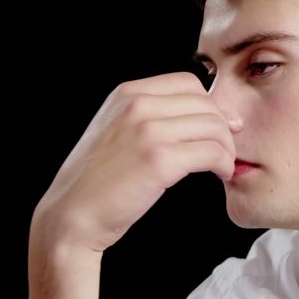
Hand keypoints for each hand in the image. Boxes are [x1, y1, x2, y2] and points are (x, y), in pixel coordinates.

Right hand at [29, 71, 236, 256]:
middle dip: (223, 127)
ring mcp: (147, 130)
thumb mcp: (115, 132)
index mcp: (126, 94)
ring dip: (227, 147)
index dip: (209, 105)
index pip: (187, 83)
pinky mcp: (159, 159)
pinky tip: (220, 175)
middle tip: (225, 151)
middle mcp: (137, 105)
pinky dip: (224, 164)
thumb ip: (147, 118)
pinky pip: (212, 152)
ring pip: (214, 126)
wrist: (71, 215)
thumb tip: (199, 115)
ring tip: (223, 166)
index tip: (217, 127)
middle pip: (206, 103)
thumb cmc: (96, 182)